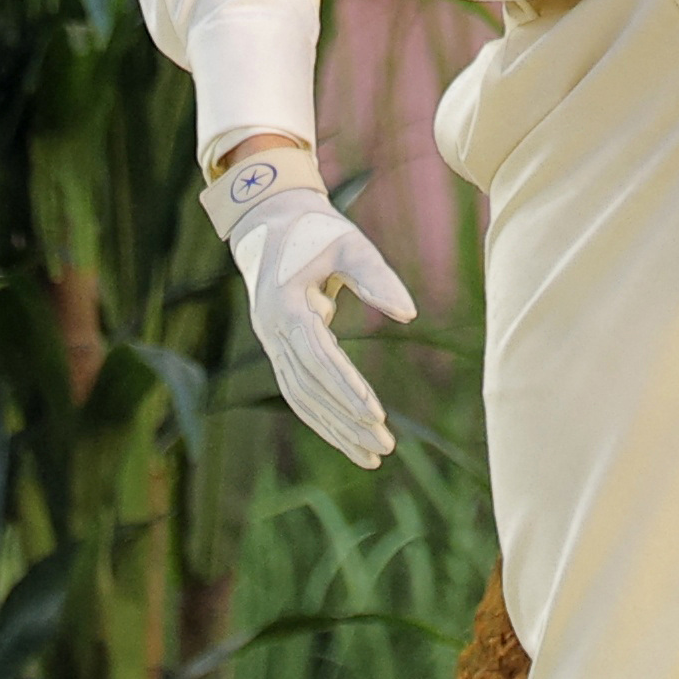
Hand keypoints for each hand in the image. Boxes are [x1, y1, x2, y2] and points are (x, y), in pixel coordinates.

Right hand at [212, 158, 413, 464]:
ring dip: (335, 430)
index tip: (375, 413)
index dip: (345, 387)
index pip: (316, 357)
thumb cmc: (316, 230)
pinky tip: (349, 438)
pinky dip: (323, 418)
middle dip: (345, 420)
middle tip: (384, 448)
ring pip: (301, 398)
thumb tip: (409, 314)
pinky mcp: (279, 350)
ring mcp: (271, 344)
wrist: (270, 220)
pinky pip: (299, 392)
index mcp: (285, 306)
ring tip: (372, 457)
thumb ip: (377, 277)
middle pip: (309, 388)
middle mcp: (272, 332)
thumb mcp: (349, 244)